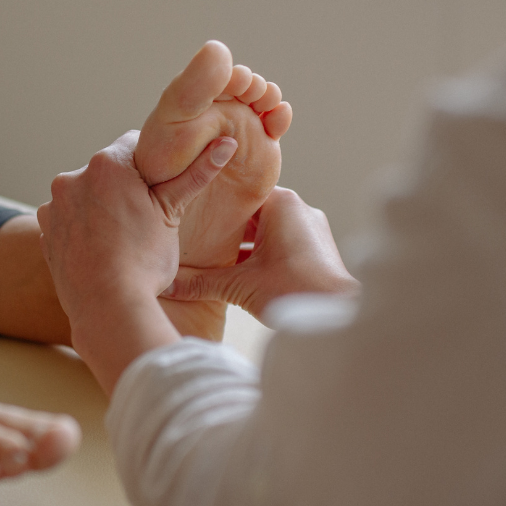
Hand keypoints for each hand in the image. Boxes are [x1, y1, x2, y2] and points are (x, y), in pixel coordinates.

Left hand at [37, 130, 236, 391]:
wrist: (106, 308)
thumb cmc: (144, 262)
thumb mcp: (172, 215)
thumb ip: (196, 175)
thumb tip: (227, 144)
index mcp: (107, 164)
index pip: (136, 143)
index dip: (153, 165)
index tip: (160, 187)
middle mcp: (73, 176)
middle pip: (108, 170)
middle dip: (125, 186)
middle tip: (144, 218)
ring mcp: (55, 204)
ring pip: (86, 193)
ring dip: (101, 205)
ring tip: (121, 237)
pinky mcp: (45, 228)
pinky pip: (68, 216)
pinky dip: (82, 225)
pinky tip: (100, 246)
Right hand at [162, 187, 359, 319]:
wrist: (338, 314)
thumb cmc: (294, 290)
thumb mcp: (238, 285)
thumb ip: (200, 283)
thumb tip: (167, 285)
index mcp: (281, 203)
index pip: (238, 191)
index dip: (212, 202)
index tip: (191, 211)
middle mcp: (298, 209)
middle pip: (250, 211)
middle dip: (224, 226)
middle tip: (195, 235)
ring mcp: (310, 228)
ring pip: (266, 229)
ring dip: (243, 244)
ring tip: (213, 256)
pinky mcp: (316, 248)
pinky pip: (280, 242)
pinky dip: (261, 253)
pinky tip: (241, 271)